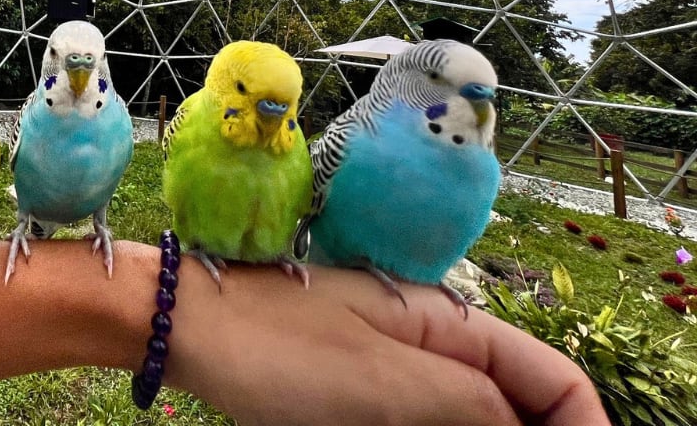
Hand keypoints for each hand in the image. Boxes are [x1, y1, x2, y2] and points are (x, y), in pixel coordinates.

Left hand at [163, 259, 605, 425]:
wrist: (187, 325)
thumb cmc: (283, 349)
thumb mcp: (391, 386)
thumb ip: (476, 408)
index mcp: (455, 327)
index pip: (555, 380)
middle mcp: (434, 344)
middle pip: (511, 407)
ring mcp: (393, 366)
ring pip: (461, 418)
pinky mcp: (356, 390)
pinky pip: (412, 420)